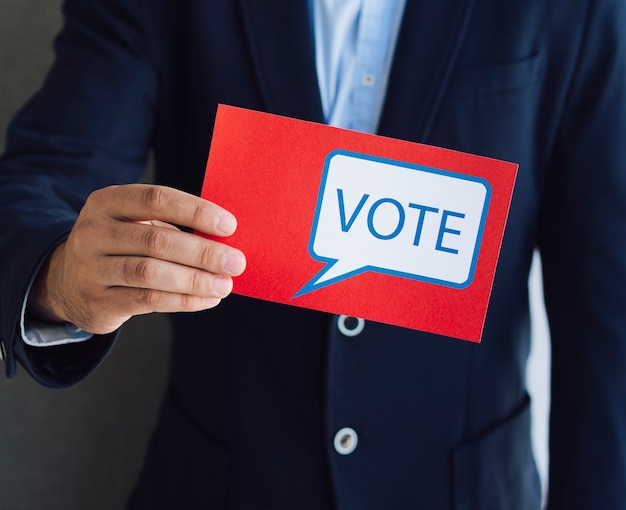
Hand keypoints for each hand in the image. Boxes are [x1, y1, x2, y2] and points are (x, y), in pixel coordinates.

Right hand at [29, 184, 245, 333]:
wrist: (68, 282)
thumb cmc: (120, 247)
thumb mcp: (134, 225)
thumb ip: (172, 227)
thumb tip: (226, 241)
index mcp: (107, 202)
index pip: (156, 199)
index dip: (196, 211)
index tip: (230, 225)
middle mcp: (94, 232)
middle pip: (157, 240)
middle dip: (204, 252)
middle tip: (236, 262)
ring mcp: (91, 268)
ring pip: (152, 273)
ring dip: (195, 280)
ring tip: (225, 285)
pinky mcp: (97, 301)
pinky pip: (148, 300)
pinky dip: (184, 301)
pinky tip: (208, 299)